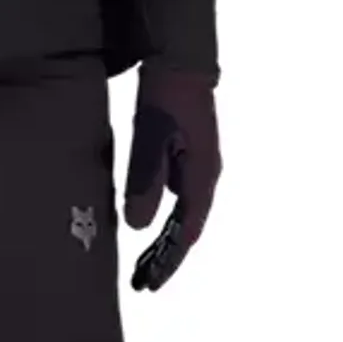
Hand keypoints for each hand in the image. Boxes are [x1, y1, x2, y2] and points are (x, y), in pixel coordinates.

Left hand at [122, 64, 219, 291]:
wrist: (181, 59)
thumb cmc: (167, 96)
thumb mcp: (151, 138)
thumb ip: (145, 181)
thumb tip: (138, 228)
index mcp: (201, 177)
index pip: (186, 231)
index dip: (169, 260)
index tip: (151, 282)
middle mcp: (204, 176)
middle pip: (187, 227)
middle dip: (166, 256)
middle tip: (143, 281)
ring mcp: (198, 164)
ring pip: (182, 213)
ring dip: (164, 237)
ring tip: (141, 259)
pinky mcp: (187, 152)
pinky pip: (176, 194)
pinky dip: (160, 212)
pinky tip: (142, 216)